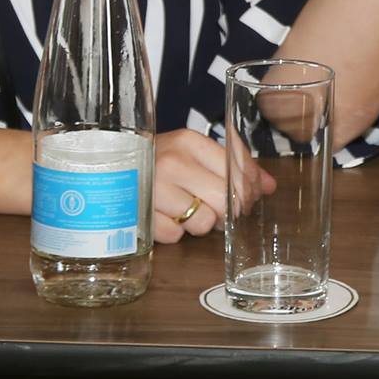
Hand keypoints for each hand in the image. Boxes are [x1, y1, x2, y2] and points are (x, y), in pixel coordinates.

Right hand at [151, 129, 272, 243]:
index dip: (250, 189)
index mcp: (190, 141)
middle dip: (227, 211)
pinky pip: (176, 236)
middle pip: (225, 200)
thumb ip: (236, 166)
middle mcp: (172, 162)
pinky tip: (167, 218)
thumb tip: (269, 186)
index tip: (248, 196)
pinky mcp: (139, 215)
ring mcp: (153, 189)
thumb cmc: (161, 160)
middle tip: (216, 208)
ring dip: (200, 224)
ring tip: (188, 211)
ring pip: (202, 223)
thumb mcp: (196, 153)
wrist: (109, 166)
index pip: (238, 170)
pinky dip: (176, 233)